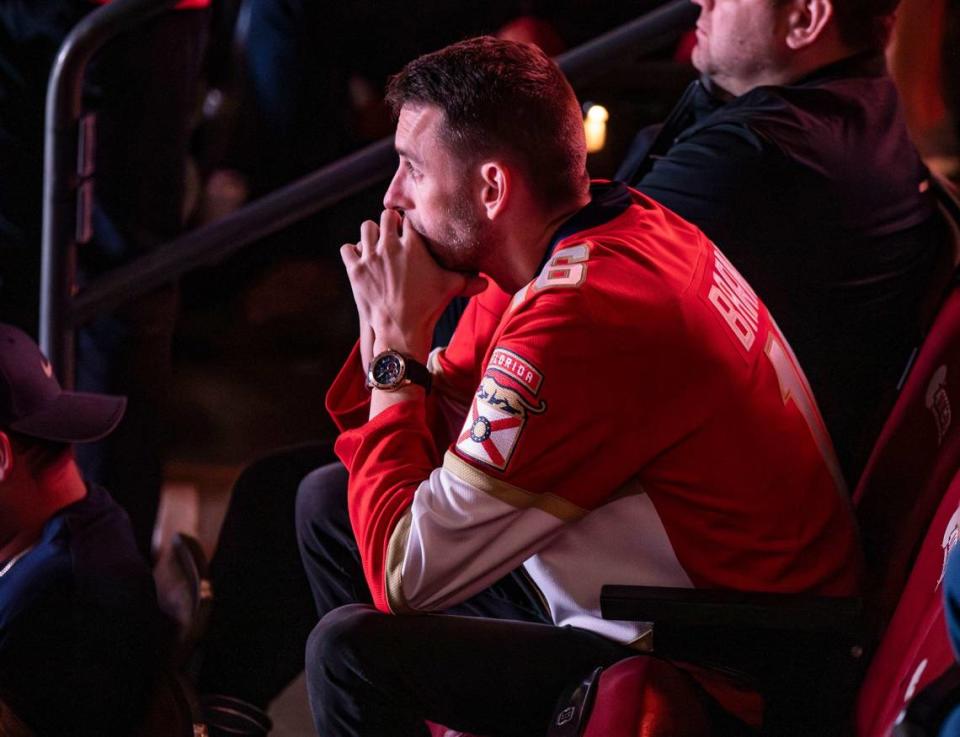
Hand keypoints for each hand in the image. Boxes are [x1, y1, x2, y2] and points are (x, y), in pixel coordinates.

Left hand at [340, 209, 485, 362]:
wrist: (400, 330)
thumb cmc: (427, 308)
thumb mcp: (449, 289)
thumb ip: (468, 280)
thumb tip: (487, 283)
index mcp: (413, 244)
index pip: (408, 219)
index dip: (409, 225)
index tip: (410, 232)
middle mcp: (390, 245)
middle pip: (386, 216)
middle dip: (390, 225)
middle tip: (394, 238)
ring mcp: (370, 256)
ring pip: (365, 227)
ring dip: (371, 235)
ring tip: (377, 246)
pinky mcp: (355, 270)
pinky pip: (347, 248)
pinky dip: (353, 253)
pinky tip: (362, 261)